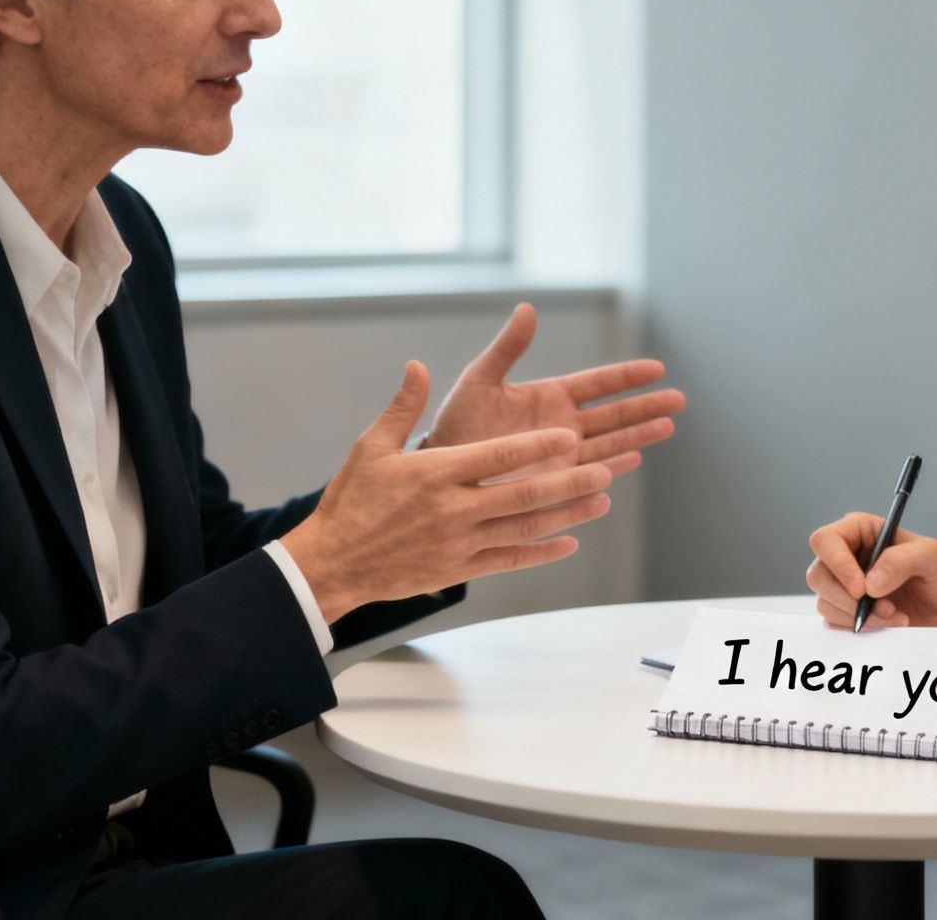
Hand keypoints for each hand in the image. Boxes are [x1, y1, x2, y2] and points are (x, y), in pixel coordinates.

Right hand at [281, 361, 615, 622]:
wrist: (331, 563)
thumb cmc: (351, 500)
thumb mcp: (371, 447)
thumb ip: (403, 407)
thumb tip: (418, 366)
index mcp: (436, 474)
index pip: (498, 456)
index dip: (537, 445)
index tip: (568, 435)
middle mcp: (453, 510)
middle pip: (523, 495)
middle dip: (568, 481)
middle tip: (605, 469)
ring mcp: (459, 543)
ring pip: (525, 529)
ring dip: (567, 514)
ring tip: (601, 501)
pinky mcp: (458, 570)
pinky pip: (510, 560)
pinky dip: (542, 552)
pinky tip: (569, 543)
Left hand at [429, 303, 685, 477]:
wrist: (441, 470)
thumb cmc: (456, 424)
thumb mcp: (480, 380)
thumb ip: (508, 348)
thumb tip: (528, 308)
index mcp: (551, 397)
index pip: (598, 384)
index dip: (627, 376)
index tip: (657, 368)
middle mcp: (564, 426)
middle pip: (615, 414)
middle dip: (647, 406)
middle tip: (679, 399)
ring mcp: (563, 457)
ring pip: (611, 444)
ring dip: (638, 435)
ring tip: (668, 426)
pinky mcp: (556, 484)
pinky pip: (591, 474)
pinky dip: (612, 468)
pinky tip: (633, 459)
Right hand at [805, 514, 936, 629]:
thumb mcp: (932, 556)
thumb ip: (901, 561)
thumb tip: (869, 583)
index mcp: (860, 531)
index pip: (826, 541)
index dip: (837, 565)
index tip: (862, 589)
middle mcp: (847, 556)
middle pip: (818, 575)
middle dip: (850, 599)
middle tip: (886, 608)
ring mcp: (845, 585)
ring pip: (826, 603)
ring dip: (860, 616)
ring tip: (896, 615)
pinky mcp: (849, 610)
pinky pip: (836, 623)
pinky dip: (863, 628)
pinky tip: (891, 623)